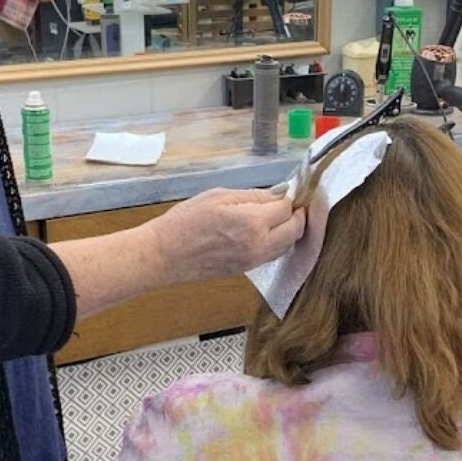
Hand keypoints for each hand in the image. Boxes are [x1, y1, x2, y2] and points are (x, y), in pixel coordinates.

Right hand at [147, 187, 305, 284]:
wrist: (164, 255)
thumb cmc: (185, 222)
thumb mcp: (218, 196)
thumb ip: (252, 195)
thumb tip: (279, 192)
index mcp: (252, 222)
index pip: (286, 208)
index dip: (289, 197)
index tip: (287, 190)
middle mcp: (258, 244)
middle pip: (296, 230)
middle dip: (297, 215)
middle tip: (291, 203)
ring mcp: (253, 260)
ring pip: (288, 245)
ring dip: (290, 230)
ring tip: (279, 216)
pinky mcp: (247, 270)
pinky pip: (273, 255)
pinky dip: (278, 243)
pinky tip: (267, 231)